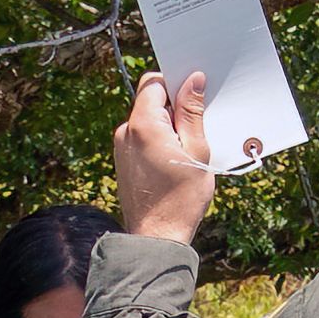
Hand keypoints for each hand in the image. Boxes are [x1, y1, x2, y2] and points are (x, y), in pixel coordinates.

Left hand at [112, 71, 216, 241]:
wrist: (156, 237)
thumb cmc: (181, 199)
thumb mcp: (196, 150)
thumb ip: (192, 112)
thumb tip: (193, 80)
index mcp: (143, 124)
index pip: (154, 82)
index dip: (176, 83)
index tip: (195, 97)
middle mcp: (126, 132)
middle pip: (151, 101)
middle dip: (175, 108)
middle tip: (196, 130)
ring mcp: (122, 147)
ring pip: (149, 121)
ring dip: (169, 127)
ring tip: (187, 152)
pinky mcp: (123, 160)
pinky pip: (143, 138)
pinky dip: (160, 141)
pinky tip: (175, 162)